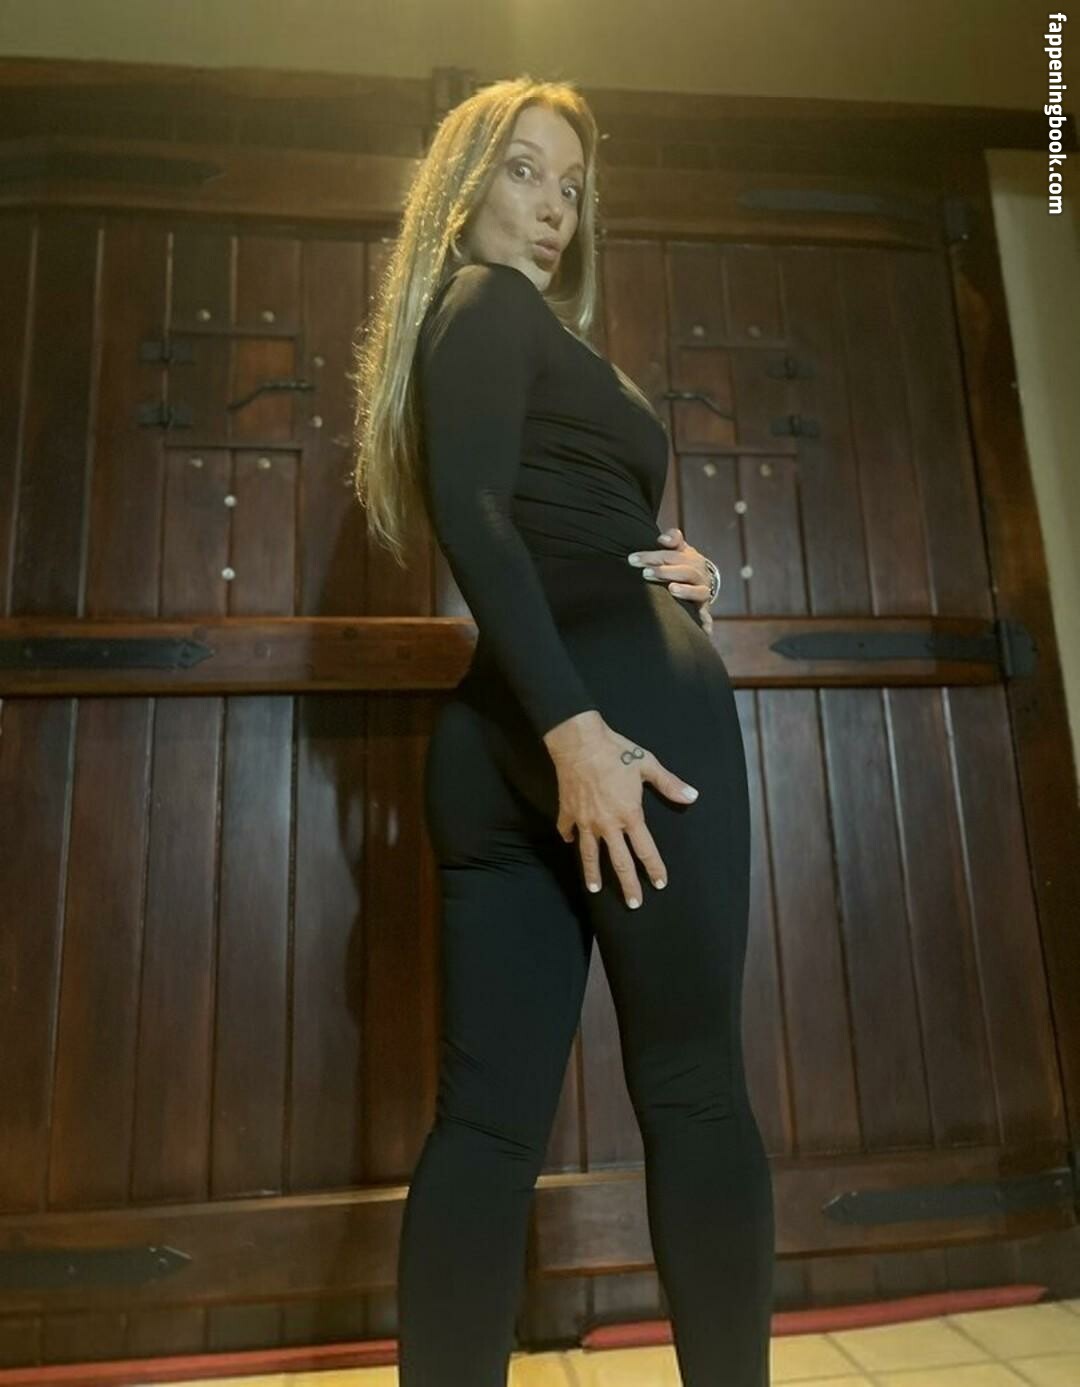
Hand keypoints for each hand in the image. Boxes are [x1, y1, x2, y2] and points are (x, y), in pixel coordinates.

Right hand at [542, 710, 699, 908]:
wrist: (579, 742)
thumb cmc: (615, 751)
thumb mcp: (647, 765)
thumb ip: (669, 784)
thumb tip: (692, 796)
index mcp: (629, 815)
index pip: (645, 849)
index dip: (654, 868)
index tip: (659, 884)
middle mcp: (607, 824)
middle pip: (619, 861)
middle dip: (627, 884)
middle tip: (633, 904)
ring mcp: (585, 821)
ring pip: (589, 854)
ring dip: (593, 873)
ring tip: (594, 889)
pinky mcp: (568, 812)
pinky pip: (568, 830)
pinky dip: (569, 838)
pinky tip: (570, 843)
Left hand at [628, 527, 714, 634]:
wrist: (703, 578)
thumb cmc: (682, 563)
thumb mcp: (678, 549)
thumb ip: (672, 540)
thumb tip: (664, 538)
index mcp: (690, 558)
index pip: (672, 554)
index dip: (653, 556)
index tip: (633, 559)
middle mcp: (698, 574)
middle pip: (684, 571)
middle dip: (664, 571)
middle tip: (645, 573)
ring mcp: (702, 591)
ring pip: (698, 591)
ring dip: (685, 590)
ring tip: (671, 589)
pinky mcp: (703, 608)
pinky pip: (706, 615)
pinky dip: (705, 621)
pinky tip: (703, 630)